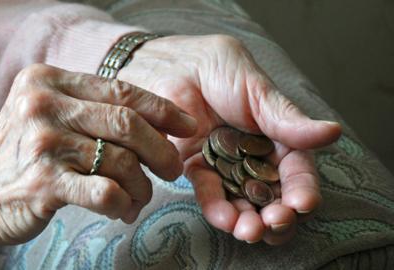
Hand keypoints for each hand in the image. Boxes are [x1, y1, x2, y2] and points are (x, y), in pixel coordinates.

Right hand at [0, 64, 196, 257]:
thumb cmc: (24, 154)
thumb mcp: (51, 114)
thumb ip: (93, 109)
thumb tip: (159, 123)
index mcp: (49, 80)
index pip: (121, 90)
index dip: (162, 109)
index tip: (188, 126)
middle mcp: (43, 104)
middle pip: (127, 123)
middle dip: (162, 150)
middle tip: (173, 169)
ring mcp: (42, 143)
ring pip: (122, 161)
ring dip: (142, 185)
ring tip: (139, 197)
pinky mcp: (43, 183)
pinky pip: (106, 192)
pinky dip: (124, 203)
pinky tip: (121, 209)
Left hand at [118, 35, 341, 244]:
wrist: (173, 66)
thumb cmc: (218, 69)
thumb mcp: (256, 90)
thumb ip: (286, 118)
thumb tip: (332, 132)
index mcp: (277, 138)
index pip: (296, 170)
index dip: (302, 189)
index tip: (302, 203)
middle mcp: (254, 157)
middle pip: (272, 195)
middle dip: (277, 215)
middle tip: (275, 223)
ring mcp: (225, 166)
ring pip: (242, 201)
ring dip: (249, 221)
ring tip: (249, 231)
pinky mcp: (196, 169)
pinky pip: (209, 193)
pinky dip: (217, 209)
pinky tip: (225, 218)